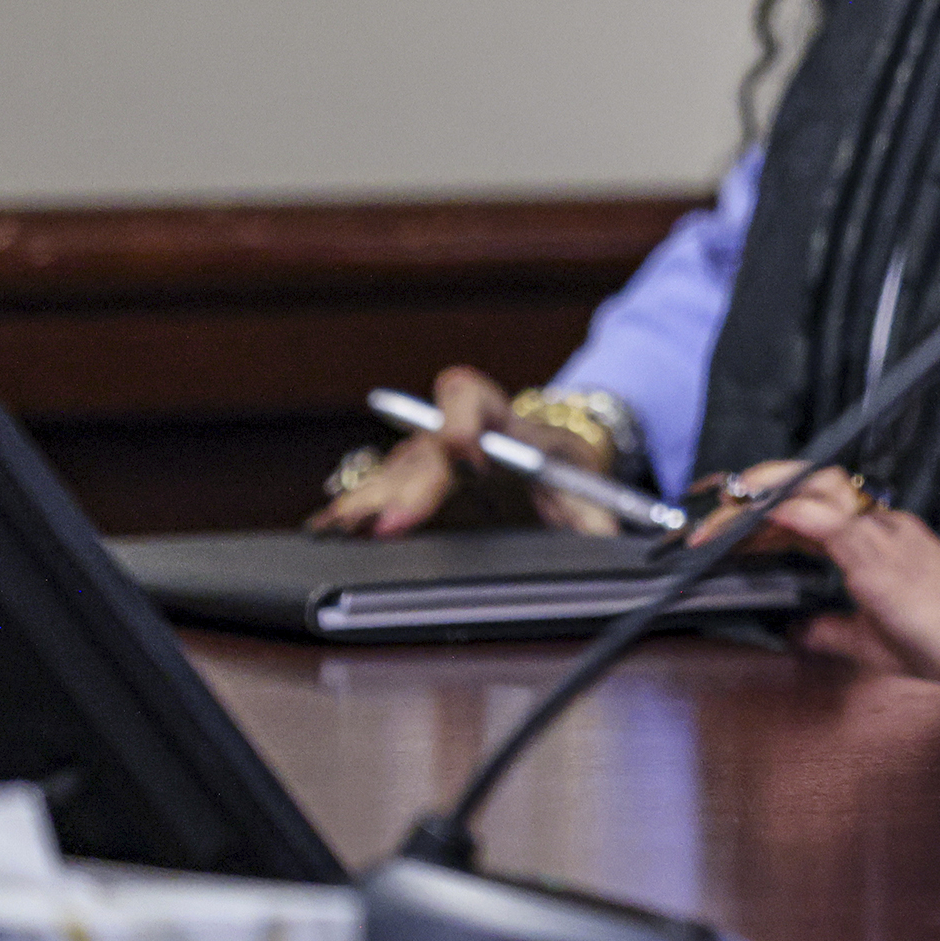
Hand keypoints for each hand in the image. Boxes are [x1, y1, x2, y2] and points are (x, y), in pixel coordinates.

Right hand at [305, 365, 618, 537]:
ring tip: (342, 529)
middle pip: (426, 449)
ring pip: (391, 470)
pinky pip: (374, 487)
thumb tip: (611, 541)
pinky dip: (353, 506)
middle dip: (411, 488)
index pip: (469, 399)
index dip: (467, 428)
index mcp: (495, 415)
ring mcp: (421, 452)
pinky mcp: (403, 478)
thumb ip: (594, 511)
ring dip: (369, 500)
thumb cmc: (555, 462)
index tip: (472, 462)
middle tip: (395, 525)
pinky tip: (329, 528)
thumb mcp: (580, 479)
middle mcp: (449, 427)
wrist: (539, 450)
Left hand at [699, 461, 939, 710]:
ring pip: (813, 489)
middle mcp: (884, 525)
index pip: (815, 506)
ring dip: (759, 498)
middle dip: (755, 490)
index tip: (729, 523)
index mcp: (884, 538)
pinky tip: (753, 521)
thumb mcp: (870, 640)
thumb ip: (828, 629)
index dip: (767, 508)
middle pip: (810, 482)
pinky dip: (785, 514)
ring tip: (716, 521)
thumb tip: (792, 631)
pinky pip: (827, 520)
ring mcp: (885, 534)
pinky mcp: (882, 556)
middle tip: (709, 517)